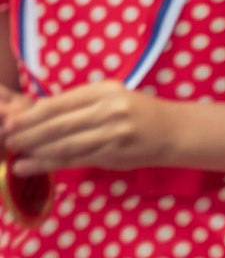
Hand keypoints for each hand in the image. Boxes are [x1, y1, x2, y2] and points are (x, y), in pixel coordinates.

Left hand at [3, 81, 173, 172]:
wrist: (174, 131)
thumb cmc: (137, 113)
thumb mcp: (111, 98)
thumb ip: (78, 106)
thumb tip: (34, 114)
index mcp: (105, 90)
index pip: (60, 103)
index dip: (31, 115)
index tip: (10, 122)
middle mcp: (110, 109)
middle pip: (58, 124)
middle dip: (28, 134)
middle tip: (7, 140)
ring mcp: (114, 133)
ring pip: (64, 144)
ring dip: (35, 151)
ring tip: (14, 156)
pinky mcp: (114, 154)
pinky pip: (75, 160)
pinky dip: (48, 164)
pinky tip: (30, 166)